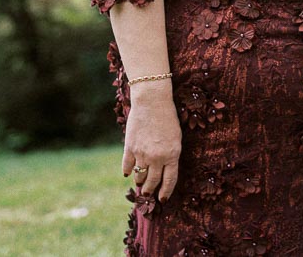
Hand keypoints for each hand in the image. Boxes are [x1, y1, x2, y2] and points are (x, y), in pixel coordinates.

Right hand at [122, 81, 180, 200]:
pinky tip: (128, 174)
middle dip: (150, 190)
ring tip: (140, 184)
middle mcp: (157, 157)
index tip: (162, 200)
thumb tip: (163, 170)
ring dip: (139, 182)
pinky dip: (127, 171)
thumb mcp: (176, 138)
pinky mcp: (130, 148)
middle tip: (148, 194)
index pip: (169, 181)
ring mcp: (142, 154)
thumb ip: (170, 155)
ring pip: (139, 176)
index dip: (165, 192)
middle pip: (152, 182)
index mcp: (173, 155)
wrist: (152, 102)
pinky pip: (127, 166)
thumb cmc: (168, 118)